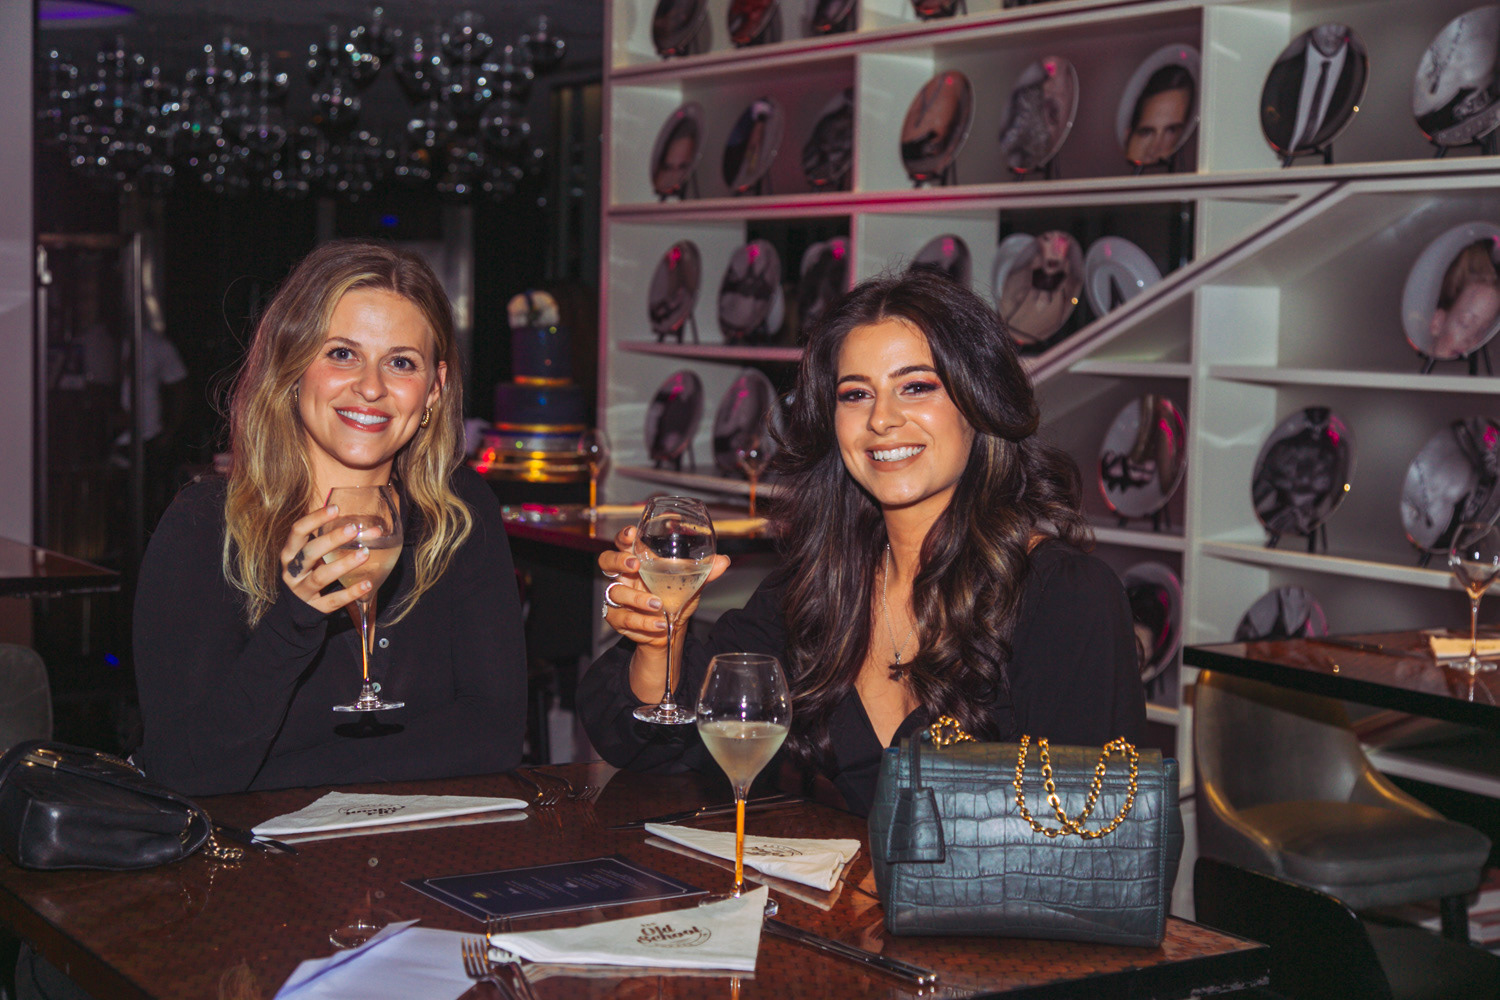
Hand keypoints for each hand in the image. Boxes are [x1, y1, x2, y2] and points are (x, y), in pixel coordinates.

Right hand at [280, 504, 371, 613]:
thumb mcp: (319, 557)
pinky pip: (333, 601)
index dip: (314, 519)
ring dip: (343, 564)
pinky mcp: (314, 609)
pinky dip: (351, 593)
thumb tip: (376, 531)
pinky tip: (367, 584)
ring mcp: (301, 591)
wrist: (297, 610)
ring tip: (365, 554)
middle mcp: (292, 571)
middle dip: (331, 540)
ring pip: (321, 577)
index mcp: (291, 553)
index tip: (335, 508)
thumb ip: (342, 542)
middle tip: (353, 529)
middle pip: (309, 552)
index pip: (298, 531)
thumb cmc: (311, 573)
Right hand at [598, 524, 729, 648]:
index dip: (624, 536)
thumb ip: (705, 572)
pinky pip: (623, 618)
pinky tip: (658, 623)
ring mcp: (618, 596)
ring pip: (616, 592)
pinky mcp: (616, 617)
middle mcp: (624, 575)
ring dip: (637, 599)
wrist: (668, 628)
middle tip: (635, 565)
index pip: (624, 542)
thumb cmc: (675, 597)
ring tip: (658, 604)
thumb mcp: (691, 583)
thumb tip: (723, 560)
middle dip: (618, 560)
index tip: (632, 534)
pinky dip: (643, 622)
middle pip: (607, 560)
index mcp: (639, 559)